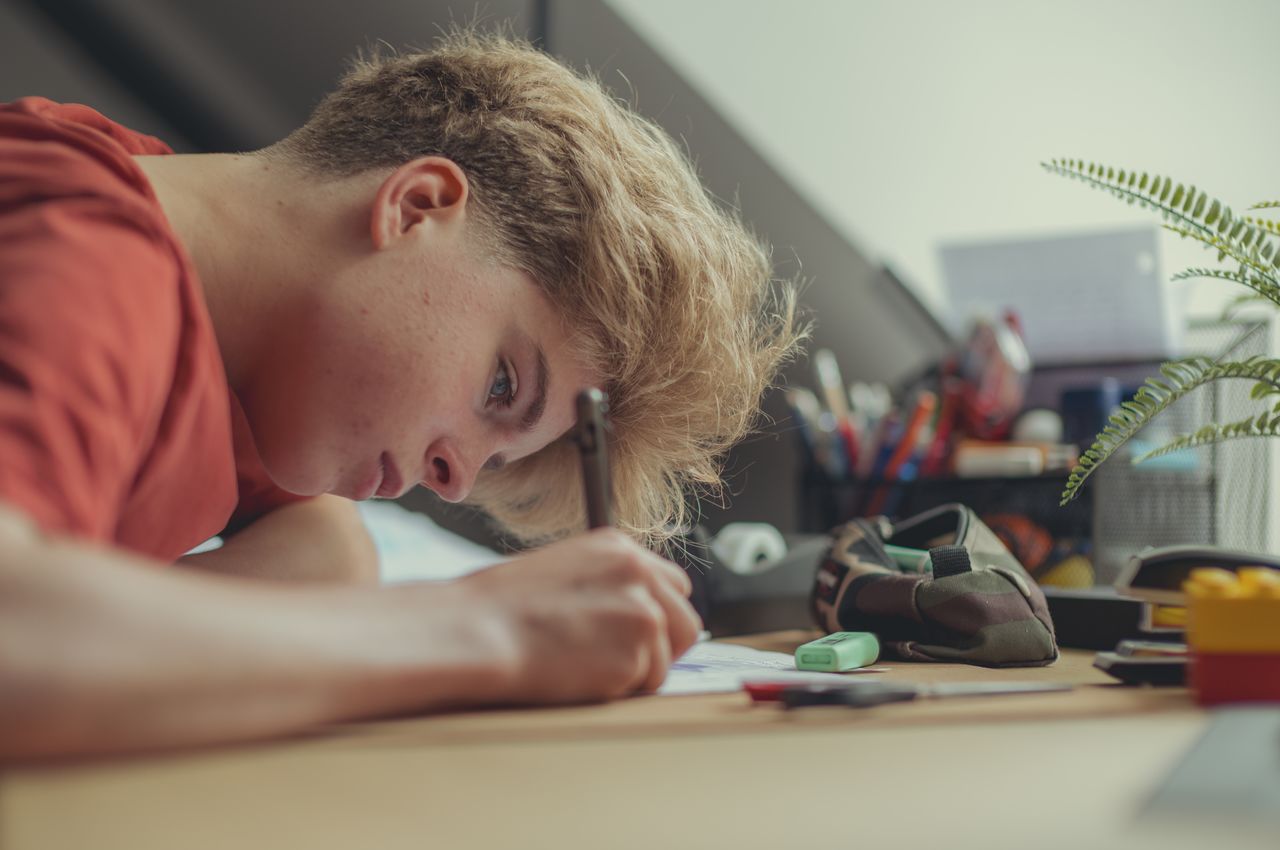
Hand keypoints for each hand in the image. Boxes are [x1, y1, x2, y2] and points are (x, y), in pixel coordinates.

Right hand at [459, 528, 701, 703]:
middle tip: (623, 662)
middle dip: (663, 648)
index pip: (674, 586)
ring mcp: (643, 615)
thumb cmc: (502, 607)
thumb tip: (636, 616)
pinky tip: (579, 676)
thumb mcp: (565, 570)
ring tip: (585, 665)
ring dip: (636, 672)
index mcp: (621, 549)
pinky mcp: (636, 656)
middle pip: (686, 623)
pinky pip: (644, 687)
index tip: (637, 634)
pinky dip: (617, 691)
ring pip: (668, 660)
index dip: (658, 615)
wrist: (478, 631)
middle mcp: (640, 576)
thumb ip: (609, 585)